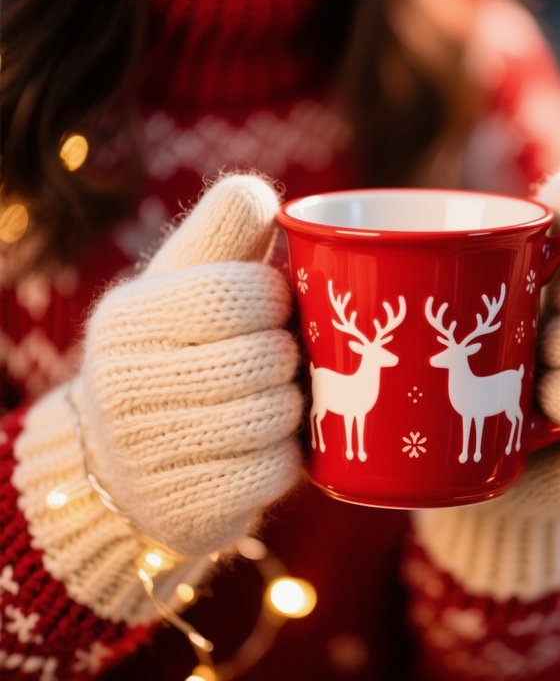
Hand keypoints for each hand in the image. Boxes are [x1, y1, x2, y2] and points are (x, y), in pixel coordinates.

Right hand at [80, 175, 302, 555]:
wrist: (126, 459)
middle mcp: (126, 384)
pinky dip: (288, 454)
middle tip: (278, 356)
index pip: (235, 293)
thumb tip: (263, 194)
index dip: (274, 298)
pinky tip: (264, 442)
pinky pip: (278, 469)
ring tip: (272, 396)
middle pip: (265, 356)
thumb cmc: (175, 351)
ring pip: (276, 414)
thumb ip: (223, 234)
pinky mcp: (188, 508)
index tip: (273, 303)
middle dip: (288, 354)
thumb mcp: (185, 283)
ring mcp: (151, 453)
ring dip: (292, 404)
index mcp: (130, 318)